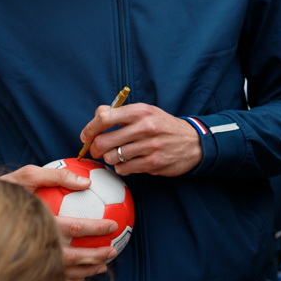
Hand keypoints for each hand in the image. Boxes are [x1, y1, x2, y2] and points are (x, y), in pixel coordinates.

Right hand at [0, 165, 118, 280]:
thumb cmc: (3, 191)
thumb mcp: (25, 175)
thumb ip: (56, 175)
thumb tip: (86, 181)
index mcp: (35, 223)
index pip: (73, 229)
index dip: (96, 228)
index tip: (113, 225)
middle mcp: (31, 246)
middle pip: (71, 257)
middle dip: (96, 256)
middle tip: (113, 250)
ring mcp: (25, 261)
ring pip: (61, 272)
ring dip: (85, 271)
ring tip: (103, 265)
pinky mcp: (20, 271)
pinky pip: (48, 278)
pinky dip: (68, 277)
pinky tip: (81, 272)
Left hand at [80, 102, 201, 176]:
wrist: (194, 142)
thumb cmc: (164, 126)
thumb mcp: (147, 112)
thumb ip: (121, 112)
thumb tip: (98, 114)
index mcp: (141, 111)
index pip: (105, 117)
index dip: (90, 129)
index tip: (86, 136)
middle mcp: (145, 127)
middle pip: (104, 141)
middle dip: (96, 148)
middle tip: (98, 150)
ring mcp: (150, 146)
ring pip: (112, 157)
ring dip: (110, 159)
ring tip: (118, 156)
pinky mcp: (153, 163)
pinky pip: (124, 169)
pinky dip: (122, 168)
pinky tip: (129, 163)